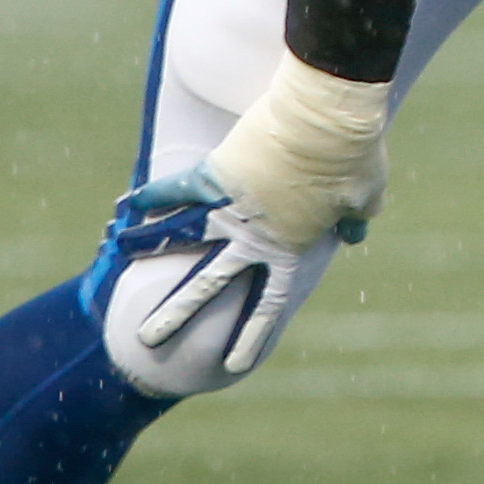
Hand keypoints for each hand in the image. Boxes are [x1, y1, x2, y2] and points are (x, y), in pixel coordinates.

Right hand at [113, 55, 387, 375]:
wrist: (326, 119)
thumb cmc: (353, 160)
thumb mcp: (365, 201)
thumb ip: (353, 224)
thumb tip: (353, 235)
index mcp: (289, 251)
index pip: (267, 306)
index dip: (250, 336)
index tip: (231, 364)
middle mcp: (250, 238)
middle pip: (205, 285)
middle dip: (176, 314)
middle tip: (147, 339)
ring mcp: (227, 206)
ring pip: (178, 235)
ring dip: (146, 247)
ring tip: (118, 257)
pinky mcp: (215, 170)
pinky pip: (177, 186)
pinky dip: (154, 193)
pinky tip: (128, 202)